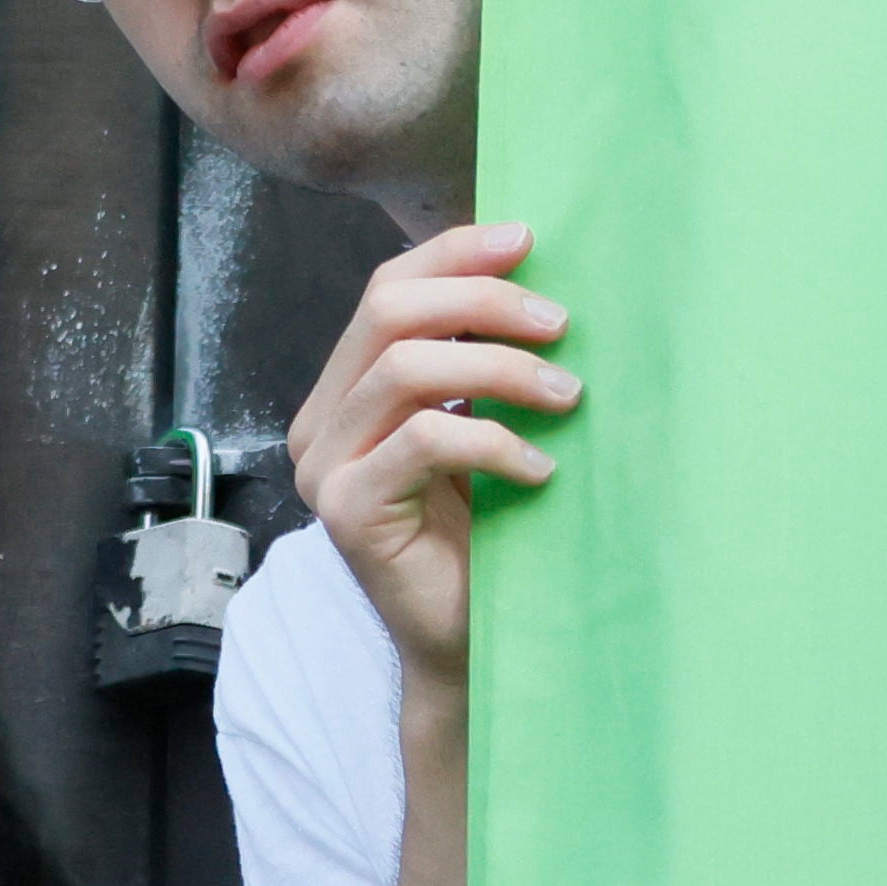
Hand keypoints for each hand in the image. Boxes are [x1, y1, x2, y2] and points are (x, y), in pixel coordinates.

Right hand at [294, 223, 573, 692]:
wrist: (463, 646)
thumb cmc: (481, 536)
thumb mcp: (478, 428)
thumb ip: (475, 363)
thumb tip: (535, 276)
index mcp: (345, 390)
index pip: (386, 288)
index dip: (455, 254)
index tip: (529, 240)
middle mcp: (320, 421)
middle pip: (389, 312)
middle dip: (484, 302)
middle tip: (561, 324)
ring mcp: (325, 466)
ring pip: (407, 368)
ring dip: (501, 369)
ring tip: (567, 395)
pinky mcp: (347, 510)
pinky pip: (424, 439)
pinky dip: (494, 440)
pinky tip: (541, 467)